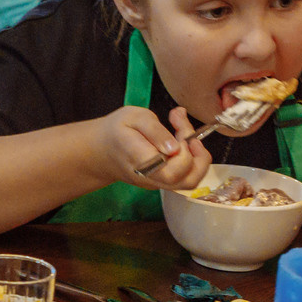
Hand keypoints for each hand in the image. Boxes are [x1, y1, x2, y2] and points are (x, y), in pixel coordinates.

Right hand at [92, 105, 206, 192]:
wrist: (101, 151)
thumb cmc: (117, 130)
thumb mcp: (133, 117)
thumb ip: (155, 130)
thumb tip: (175, 148)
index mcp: (140, 160)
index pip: (172, 169)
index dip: (185, 152)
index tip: (178, 128)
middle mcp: (151, 178)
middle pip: (187, 180)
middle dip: (197, 153)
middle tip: (185, 130)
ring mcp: (157, 183)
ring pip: (190, 182)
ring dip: (199, 159)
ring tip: (189, 137)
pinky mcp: (162, 182)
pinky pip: (185, 177)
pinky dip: (192, 160)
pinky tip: (182, 142)